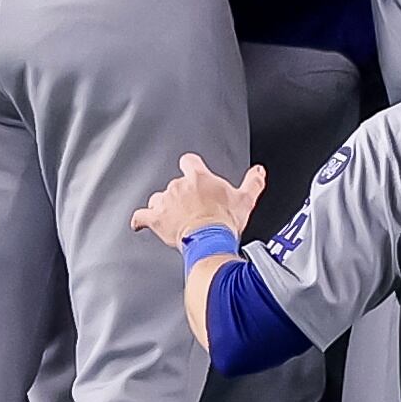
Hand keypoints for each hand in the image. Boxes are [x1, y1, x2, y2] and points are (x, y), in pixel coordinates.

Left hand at [132, 153, 264, 245]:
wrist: (210, 240)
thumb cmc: (225, 220)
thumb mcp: (245, 200)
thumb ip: (253, 183)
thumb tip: (259, 171)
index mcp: (199, 178)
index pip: (189, 161)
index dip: (190, 167)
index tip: (192, 173)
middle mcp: (178, 186)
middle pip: (174, 184)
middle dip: (181, 195)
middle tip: (192, 208)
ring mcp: (165, 202)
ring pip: (157, 199)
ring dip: (163, 207)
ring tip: (173, 218)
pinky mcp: (155, 219)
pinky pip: (141, 217)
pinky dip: (140, 220)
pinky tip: (140, 224)